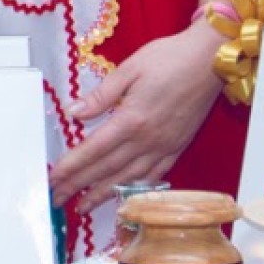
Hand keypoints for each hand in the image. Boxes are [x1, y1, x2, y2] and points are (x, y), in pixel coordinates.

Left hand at [47, 25, 223, 211]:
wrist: (210, 59)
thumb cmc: (170, 58)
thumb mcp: (129, 68)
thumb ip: (101, 95)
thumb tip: (74, 112)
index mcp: (132, 119)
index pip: (94, 149)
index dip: (72, 166)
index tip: (54, 179)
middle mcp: (147, 139)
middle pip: (107, 169)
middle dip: (80, 186)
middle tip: (58, 198)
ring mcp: (164, 146)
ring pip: (129, 178)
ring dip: (104, 194)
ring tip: (84, 206)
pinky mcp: (178, 147)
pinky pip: (154, 176)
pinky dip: (136, 188)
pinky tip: (124, 194)